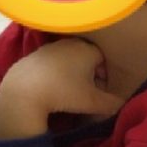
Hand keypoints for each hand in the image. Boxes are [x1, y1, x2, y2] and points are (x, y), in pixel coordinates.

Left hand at [0, 38, 125, 139]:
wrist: (24, 90)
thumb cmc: (64, 93)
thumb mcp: (94, 102)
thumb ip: (114, 103)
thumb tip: (122, 103)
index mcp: (86, 48)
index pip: (104, 59)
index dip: (105, 77)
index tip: (99, 91)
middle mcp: (68, 42)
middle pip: (86, 57)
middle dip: (89, 74)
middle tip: (86, 92)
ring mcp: (48, 47)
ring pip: (68, 59)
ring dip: (72, 73)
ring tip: (68, 91)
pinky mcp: (33, 55)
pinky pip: (51, 63)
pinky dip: (55, 73)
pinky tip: (50, 87)